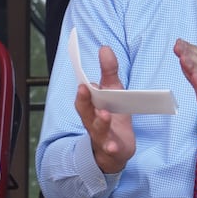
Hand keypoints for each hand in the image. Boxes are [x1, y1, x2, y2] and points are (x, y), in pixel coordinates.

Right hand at [76, 45, 134, 174]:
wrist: (115, 149)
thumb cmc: (112, 117)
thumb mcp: (113, 92)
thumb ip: (109, 72)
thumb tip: (105, 48)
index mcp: (90, 107)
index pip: (83, 98)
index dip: (82, 91)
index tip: (83, 82)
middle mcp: (92, 121)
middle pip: (85, 112)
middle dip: (84, 102)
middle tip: (84, 90)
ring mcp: (101, 136)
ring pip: (98, 129)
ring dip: (100, 122)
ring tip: (104, 114)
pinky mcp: (113, 148)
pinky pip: (110, 148)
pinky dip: (110, 147)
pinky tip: (112, 146)